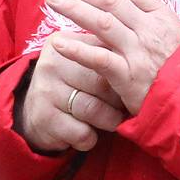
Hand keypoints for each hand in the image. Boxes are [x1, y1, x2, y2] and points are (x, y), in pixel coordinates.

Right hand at [19, 38, 126, 152]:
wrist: (36, 114)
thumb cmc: (74, 85)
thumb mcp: (85, 62)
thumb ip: (108, 52)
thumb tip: (143, 56)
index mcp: (65, 41)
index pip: (106, 54)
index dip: (124, 73)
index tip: (133, 84)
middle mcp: (52, 63)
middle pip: (102, 82)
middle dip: (119, 99)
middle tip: (124, 106)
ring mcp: (46, 90)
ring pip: (94, 109)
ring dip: (108, 120)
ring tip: (111, 121)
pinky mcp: (43, 118)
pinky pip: (81, 132)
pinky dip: (90, 138)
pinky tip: (89, 134)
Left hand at [45, 0, 179, 109]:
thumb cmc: (179, 70)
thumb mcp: (171, 36)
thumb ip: (146, 19)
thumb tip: (118, 1)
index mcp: (161, 16)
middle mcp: (150, 29)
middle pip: (110, 0)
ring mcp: (139, 52)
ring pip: (102, 22)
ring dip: (73, 8)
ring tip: (52, 1)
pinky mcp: (129, 77)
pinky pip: (99, 59)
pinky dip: (77, 49)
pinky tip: (58, 42)